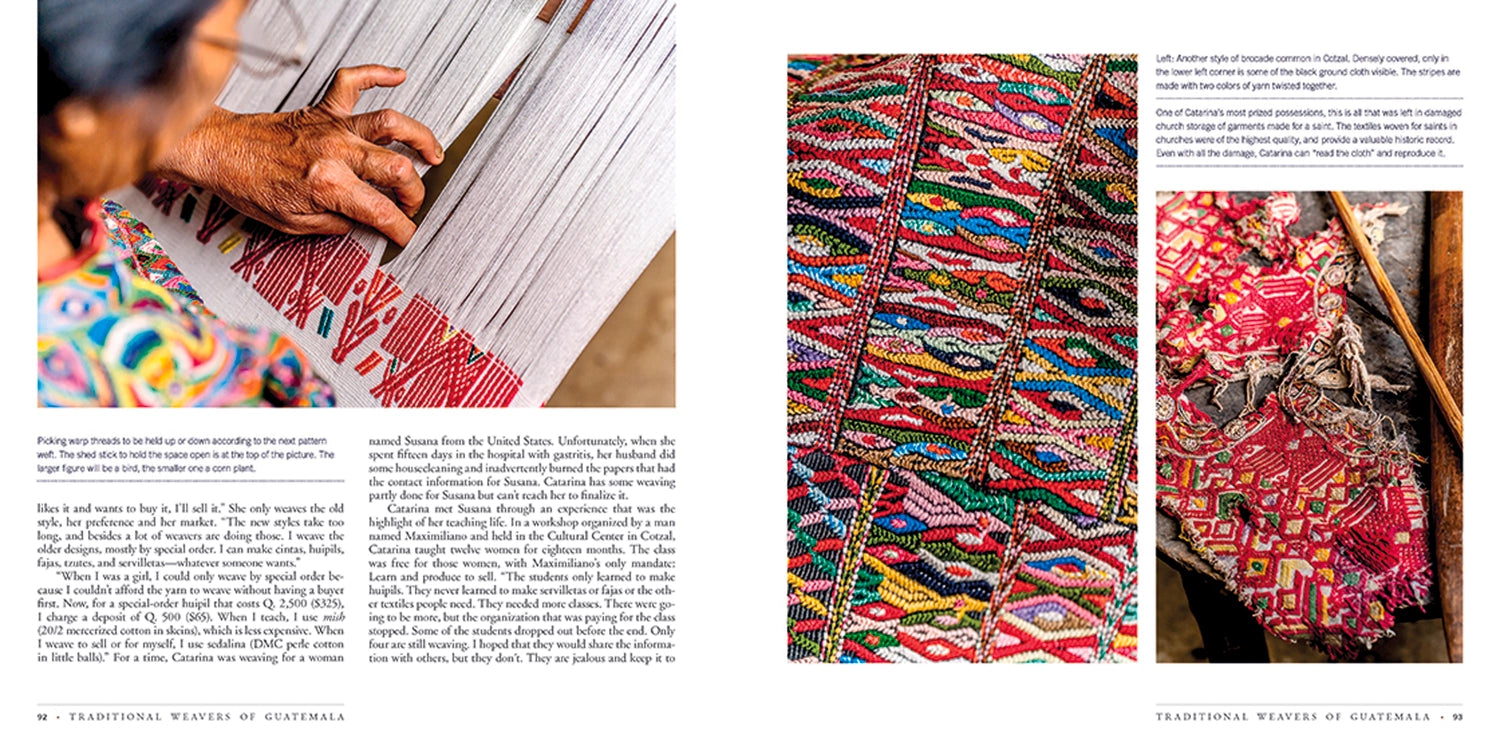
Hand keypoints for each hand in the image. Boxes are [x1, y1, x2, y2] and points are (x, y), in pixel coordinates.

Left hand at [153, 65, 443, 245]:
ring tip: (432, 153)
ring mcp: (332, 127)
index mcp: (327, 185)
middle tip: (413, 203)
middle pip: (397, 169)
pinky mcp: (322, 109)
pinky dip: (378, 74)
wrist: (217, 151)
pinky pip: (354, 82)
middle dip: (415, 193)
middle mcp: (335, 152)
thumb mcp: (292, 223)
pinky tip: (398, 76)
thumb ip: (336, 224)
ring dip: (419, 138)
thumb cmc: (246, 185)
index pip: (381, 211)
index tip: (406, 235)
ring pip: (390, 124)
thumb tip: (363, 224)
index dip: (401, 229)